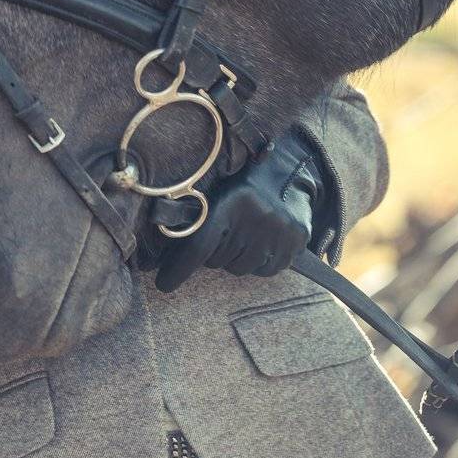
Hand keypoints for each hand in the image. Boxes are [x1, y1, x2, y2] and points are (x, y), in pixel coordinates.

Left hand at [152, 128, 327, 293]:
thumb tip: (163, 253)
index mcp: (230, 202)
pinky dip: (257, 263)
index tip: (163, 285)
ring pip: (239, 268)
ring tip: (243, 235)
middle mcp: (255, 219)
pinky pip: (265, 271)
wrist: (289, 173)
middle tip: (222, 234)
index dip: (179, 268)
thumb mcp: (219, 191)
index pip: (199, 246)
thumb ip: (197, 217)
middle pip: (217, 260)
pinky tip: (261, 243)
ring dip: (235, 258)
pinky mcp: (295, 244)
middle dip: (212, 253)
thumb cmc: (243, 185)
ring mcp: (278, 233)